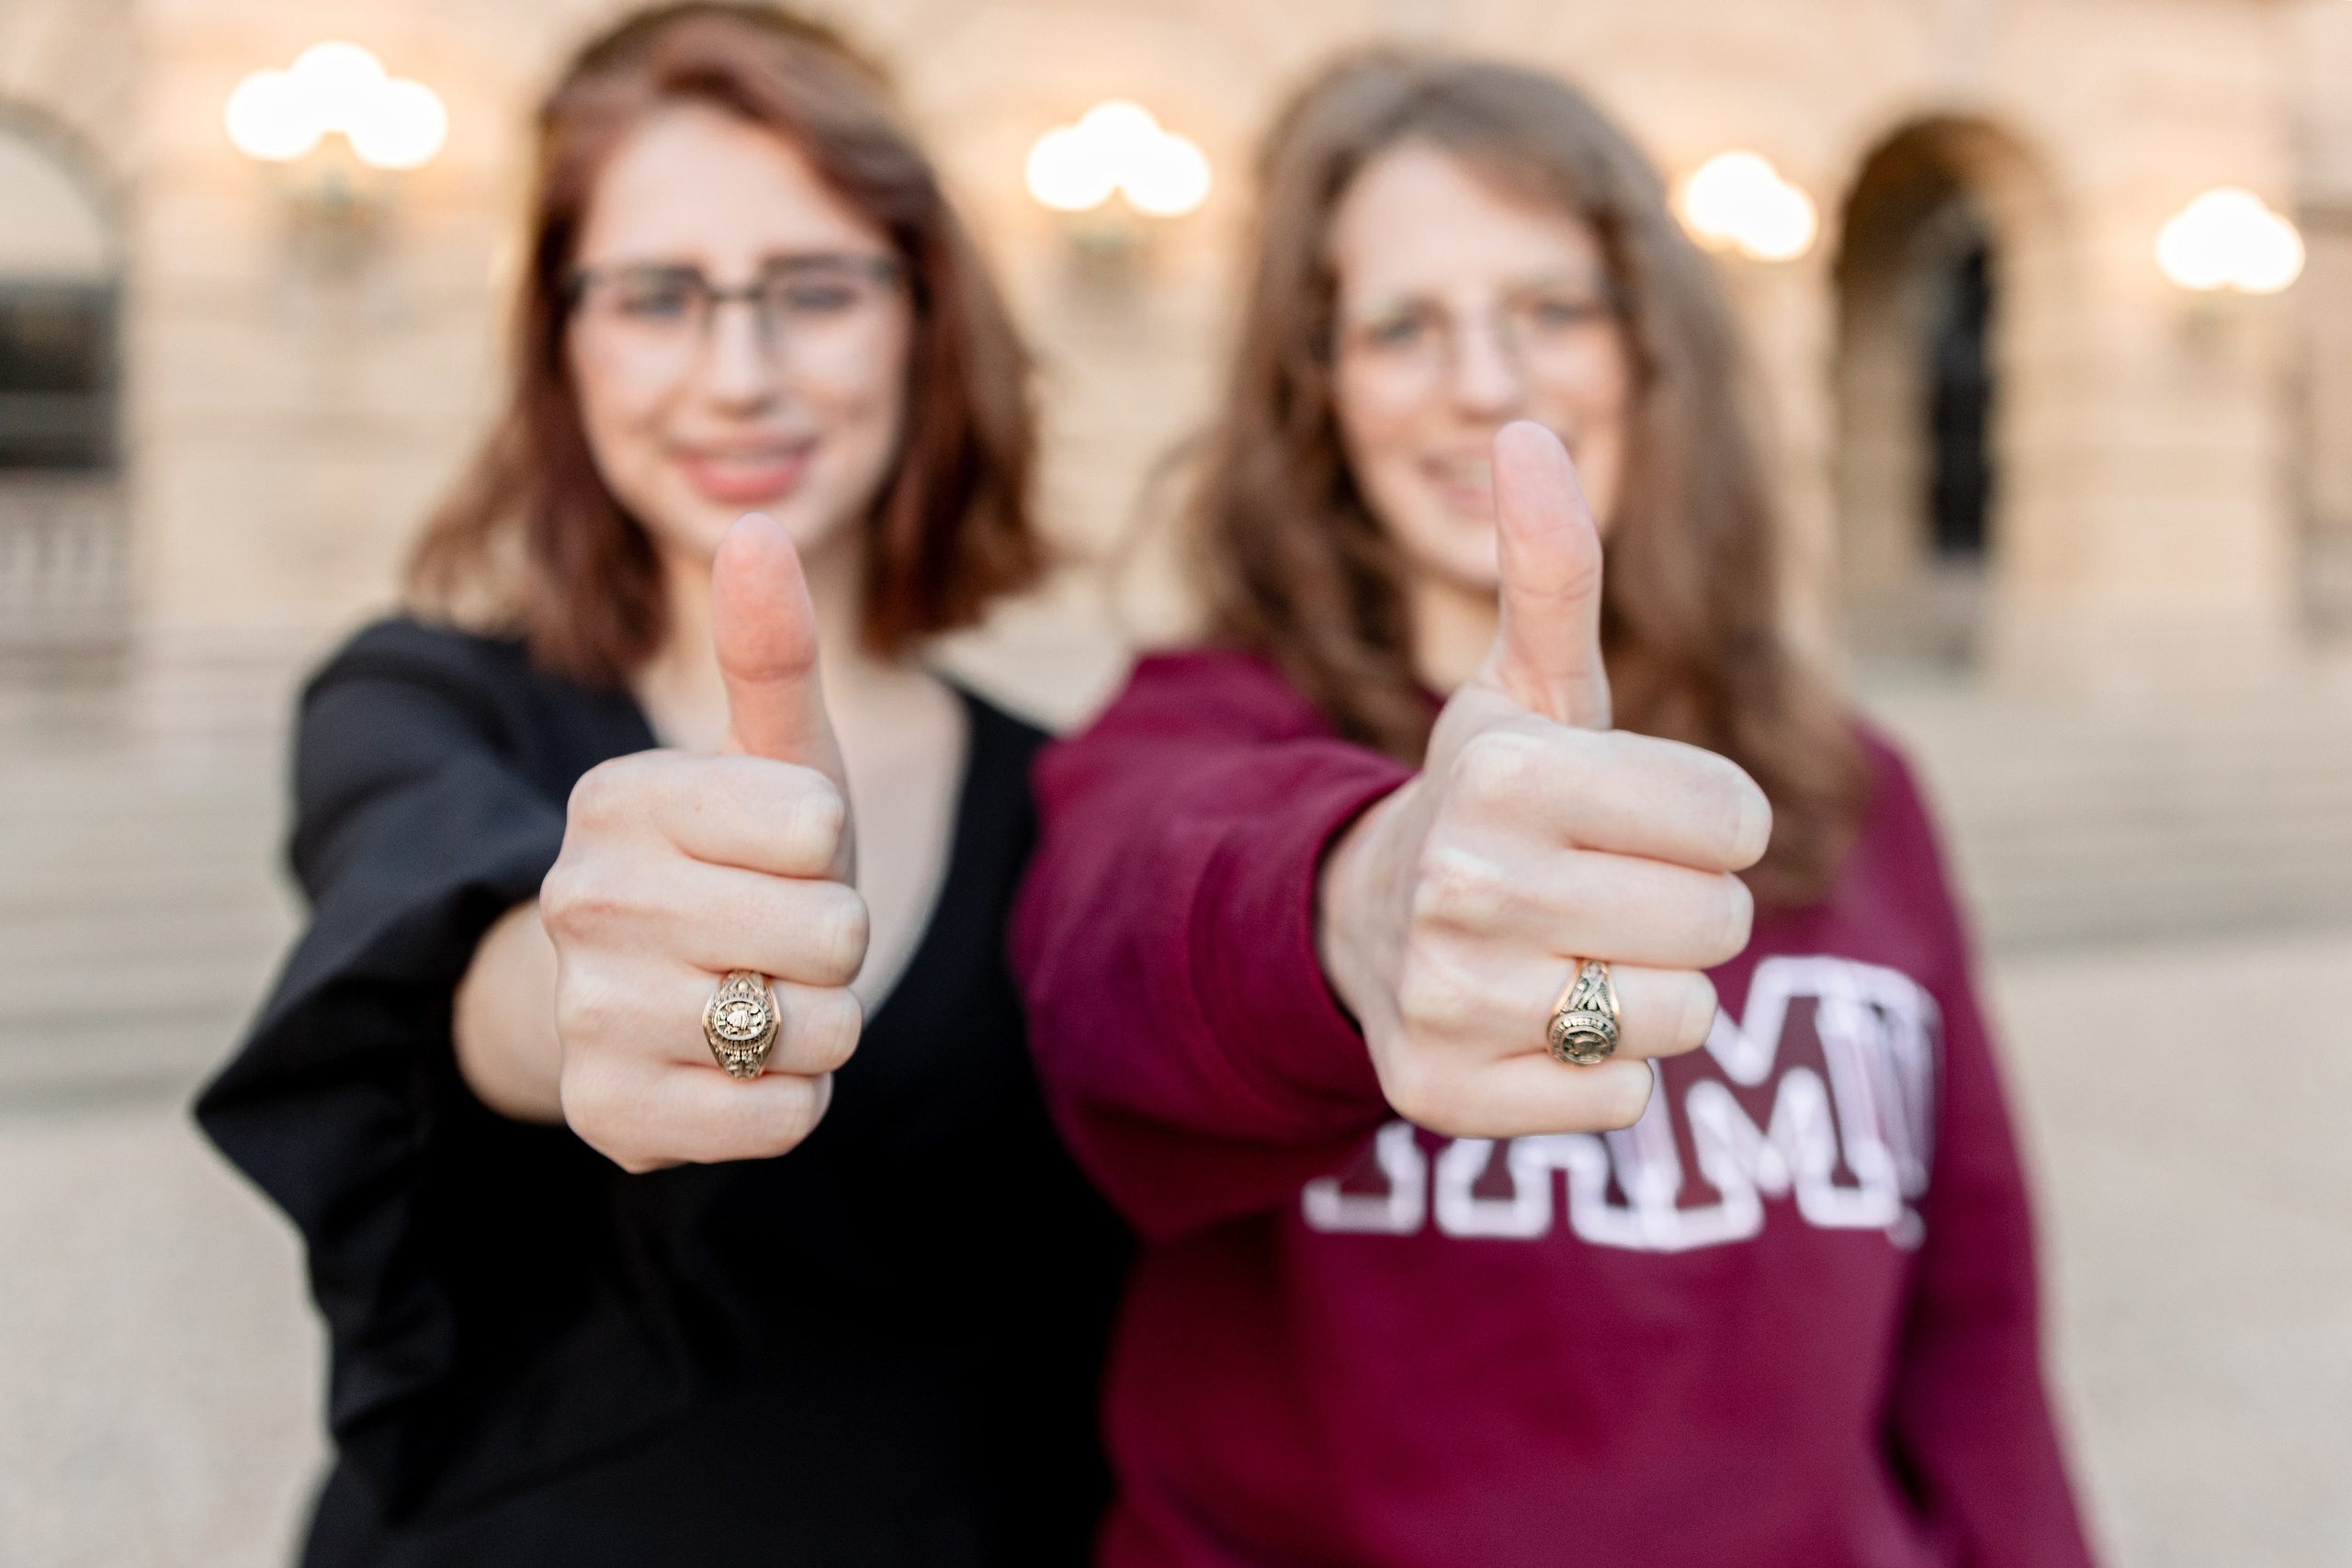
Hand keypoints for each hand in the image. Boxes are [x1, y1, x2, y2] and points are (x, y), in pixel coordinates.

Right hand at [541, 513, 866, 1171]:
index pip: (817, 821)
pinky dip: (791, 1101)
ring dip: (818, 1025)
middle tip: (777, 937)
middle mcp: (582, 896)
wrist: (634, 1001)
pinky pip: (784, 1119)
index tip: (780, 852)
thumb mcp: (767, 758)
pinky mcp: (607, 1116)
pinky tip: (737, 1069)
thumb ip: (772, 650)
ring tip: (757, 999)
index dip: (826, 846)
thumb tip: (758, 522)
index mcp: (620, 795)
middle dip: (834, 942)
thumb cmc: (730, 864)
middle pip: (833, 931)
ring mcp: (587, 1012)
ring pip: (816, 1030)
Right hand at [1317, 422, 1770, 1138]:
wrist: (1365, 922)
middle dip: (1682, 909)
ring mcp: (1447, 999)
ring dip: (1644, 992)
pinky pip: (1620, 1102)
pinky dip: (1597, 1070)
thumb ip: (1551, 570)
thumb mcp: (1526, 687)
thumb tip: (1526, 424)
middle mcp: (1464, 885)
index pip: (1735, 818)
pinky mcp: (1441, 1096)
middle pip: (1718, 925)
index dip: (1711, 819)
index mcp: (1504, 771)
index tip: (1641, 816)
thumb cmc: (1490, 798)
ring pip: (1677, 1019)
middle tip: (1602, 892)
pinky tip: (1534, 1020)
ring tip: (1568, 954)